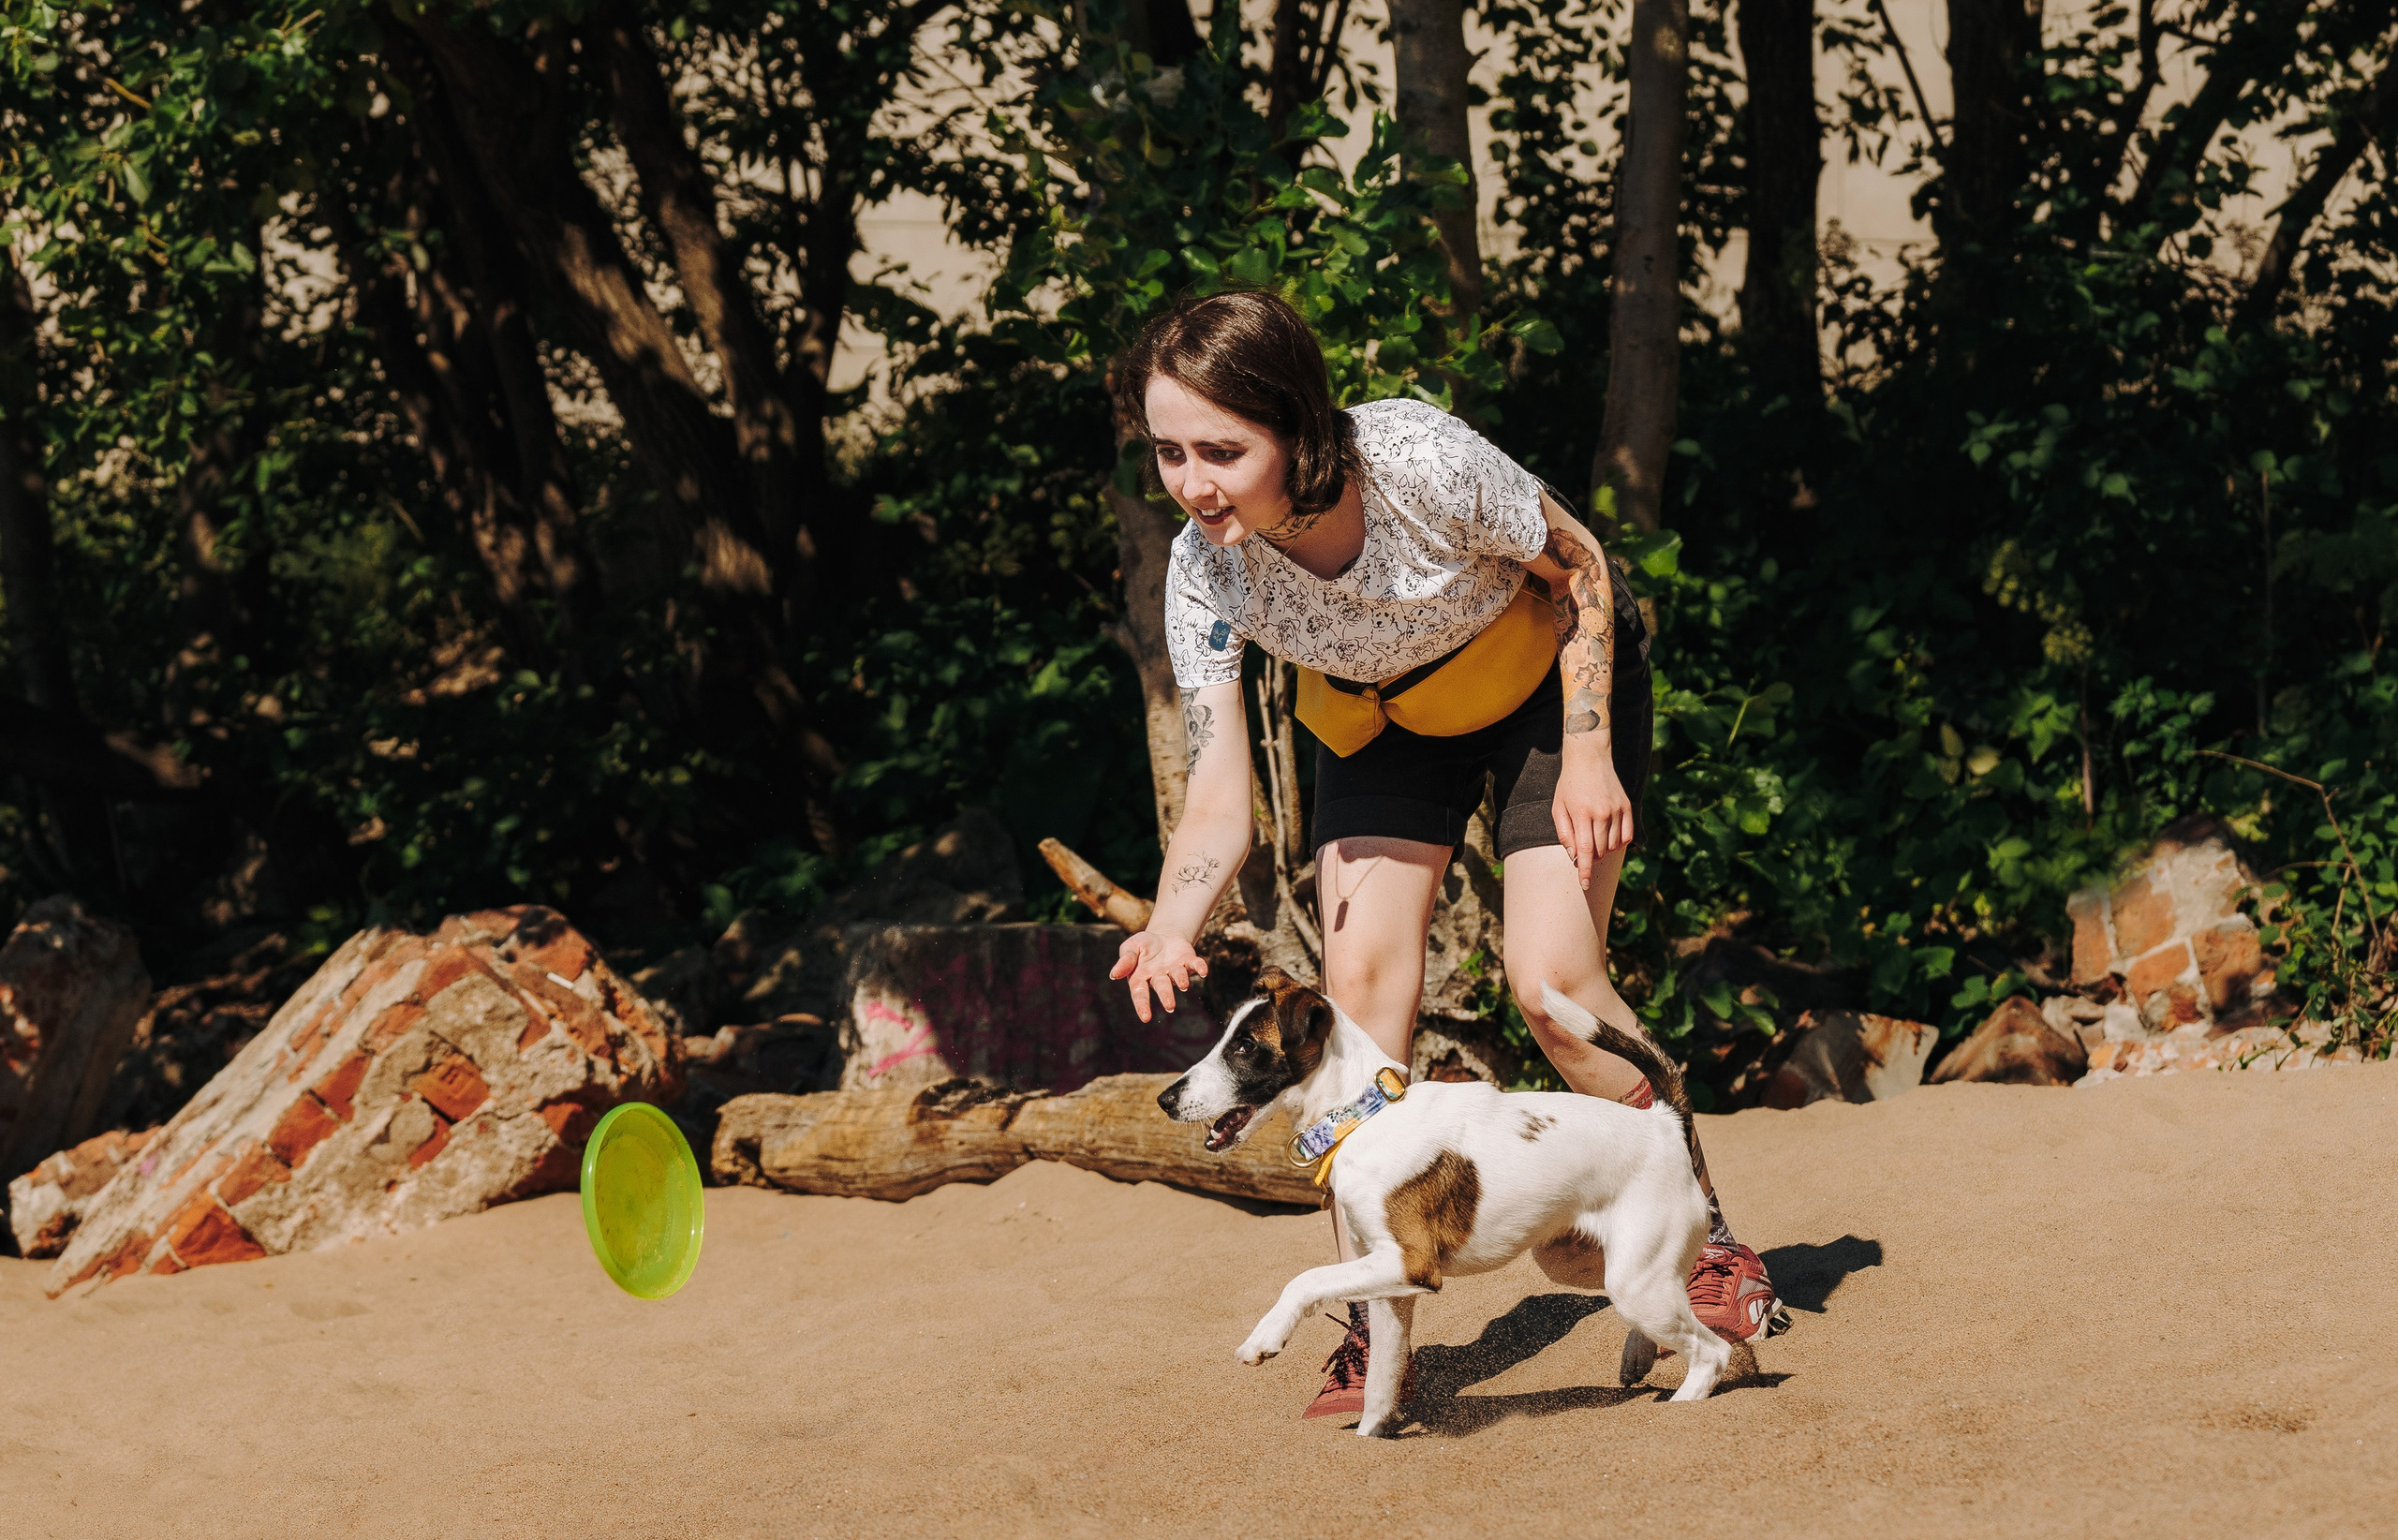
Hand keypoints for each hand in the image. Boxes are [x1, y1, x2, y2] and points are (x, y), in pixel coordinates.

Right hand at [1110, 930, 1207, 1021]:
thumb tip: (1114, 974)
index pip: (1140, 994)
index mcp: (1141, 978)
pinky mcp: (1188, 961)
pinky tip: (1204, 971)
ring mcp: (1175, 970)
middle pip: (1162, 987)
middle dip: (1166, 996)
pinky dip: (1200, 967)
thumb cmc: (1143, 946)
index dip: (1142, 1006)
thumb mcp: (1130, 947)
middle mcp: (1159, 978)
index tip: (1146, 1018)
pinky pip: (1195, 965)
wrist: (1163, 936)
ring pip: (1179, 977)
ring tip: (1183, 985)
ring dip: (1181, 980)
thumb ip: (1125, 960)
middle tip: (1170, 1006)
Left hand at [1552, 741, 1632, 890]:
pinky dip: (1618, 844)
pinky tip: (1609, 840)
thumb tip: (1574, 856)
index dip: (1585, 870)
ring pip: (1613, 846)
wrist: (1590, 758)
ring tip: (1594, 843)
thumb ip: (1565, 834)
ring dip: (1603, 852)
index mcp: (1582, 813)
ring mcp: (1617, 810)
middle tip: (1584, 855)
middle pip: (1600, 851)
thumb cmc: (1569, 785)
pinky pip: (1627, 836)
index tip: (1584, 884)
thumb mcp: (1558, 808)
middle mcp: (1602, 813)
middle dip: (1591, 860)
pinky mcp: (1627, 807)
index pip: (1586, 850)